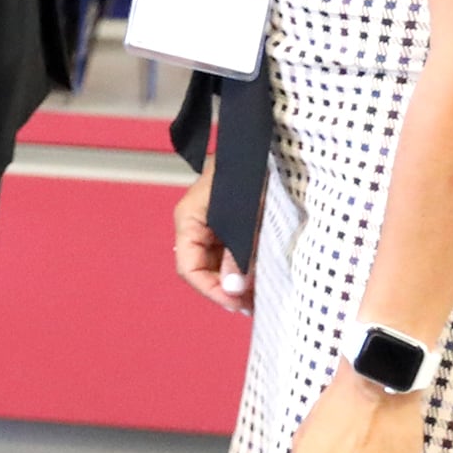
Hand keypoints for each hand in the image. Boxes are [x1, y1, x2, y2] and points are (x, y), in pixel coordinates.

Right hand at [171, 172, 252, 314]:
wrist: (262, 146)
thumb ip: (239, 252)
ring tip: (261, 296)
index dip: (212, 291)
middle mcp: (196, 225)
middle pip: (204, 270)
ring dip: (238, 281)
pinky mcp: (231, 223)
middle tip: (254, 306)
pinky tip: (263, 278)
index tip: (239, 305)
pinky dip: (246, 268)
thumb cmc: (250, 171)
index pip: (189, 268)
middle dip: (227, 290)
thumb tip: (233, 289)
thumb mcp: (247, 216)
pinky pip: (232, 253)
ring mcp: (213, 224)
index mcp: (189, 219)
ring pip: (219, 264)